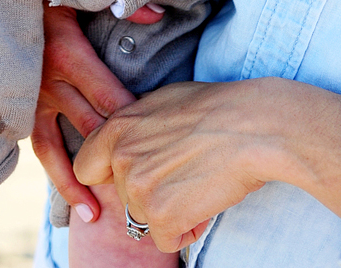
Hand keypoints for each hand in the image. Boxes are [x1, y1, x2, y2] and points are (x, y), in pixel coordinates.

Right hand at [31, 5, 137, 220]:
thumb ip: (121, 3)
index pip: (107, 96)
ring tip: (93, 215)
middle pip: (88, 126)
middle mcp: (46, 81)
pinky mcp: (17, 104)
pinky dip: (50, 167)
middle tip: (140, 185)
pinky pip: (34, 142)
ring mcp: (29, 96)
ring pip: (52, 149)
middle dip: (113, 158)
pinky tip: (66, 190)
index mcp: (66, 53)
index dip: (132, 118)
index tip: (156, 138)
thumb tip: (158, 14)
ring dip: (72, 183)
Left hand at [74, 78, 340, 253]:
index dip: (107, 176)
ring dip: (169, 210)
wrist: (254, 126)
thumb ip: (133, 126)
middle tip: (183, 173)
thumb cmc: (215, 108)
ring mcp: (139, 189)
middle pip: (122, 196)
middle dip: (149, 192)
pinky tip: (204, 203)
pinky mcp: (163, 216)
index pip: (86, 168)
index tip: (131, 177)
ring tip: (198, 183)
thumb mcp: (161, 102)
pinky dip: (186, 230)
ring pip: (144, 218)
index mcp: (117, 127)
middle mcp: (121, 158)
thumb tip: (124, 143)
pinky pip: (166, 238)